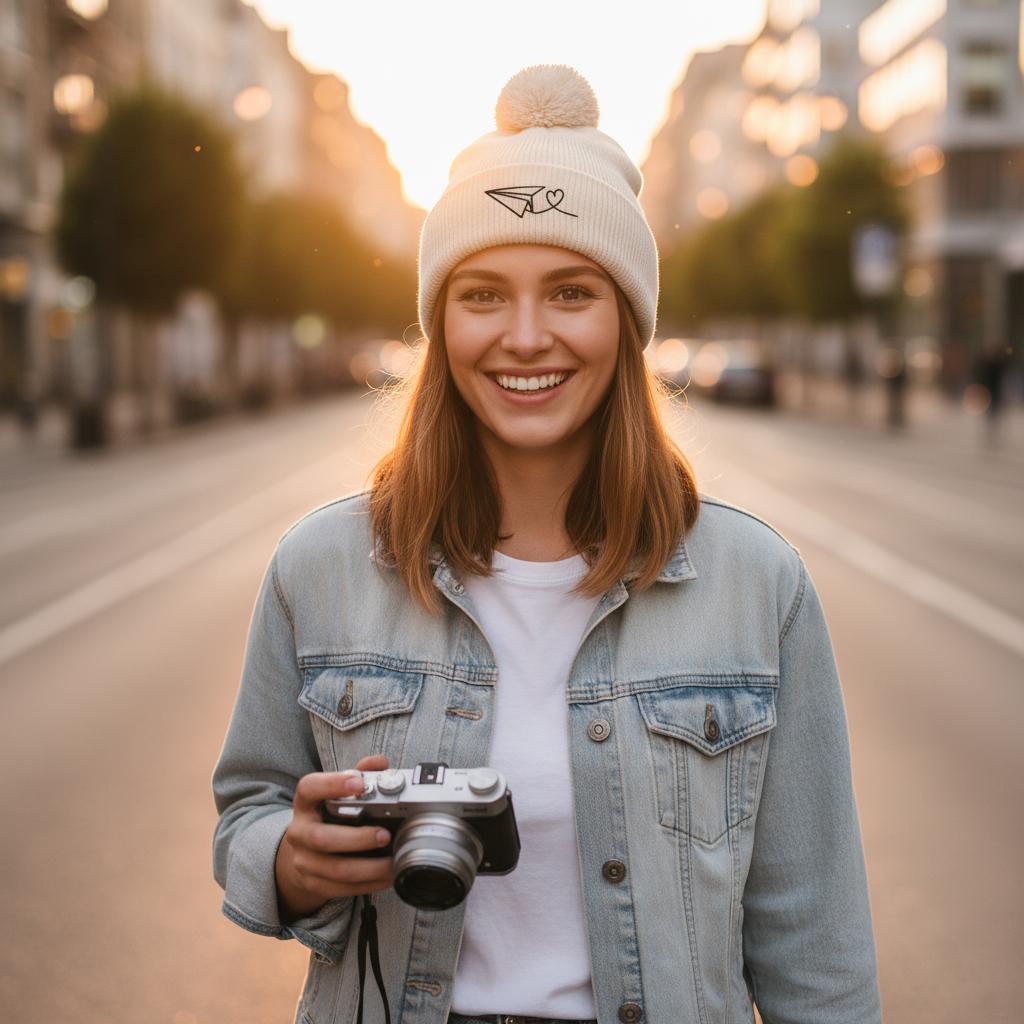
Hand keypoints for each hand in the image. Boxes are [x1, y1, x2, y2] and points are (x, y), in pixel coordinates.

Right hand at [275, 755, 393, 922]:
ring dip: (369, 868)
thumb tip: (381, 763)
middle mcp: (299, 832)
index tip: (359, 783)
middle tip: (385, 835)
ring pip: (336, 869)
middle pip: (322, 838)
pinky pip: (343, 889)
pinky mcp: (314, 883)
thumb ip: (359, 774)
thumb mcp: (338, 792)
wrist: (304, 850)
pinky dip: (369, 884)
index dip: (332, 785)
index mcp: (306, 803)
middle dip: (357, 839)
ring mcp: (304, 861)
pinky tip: (388, 876)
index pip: (309, 788)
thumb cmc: (329, 814)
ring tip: (393, 861)